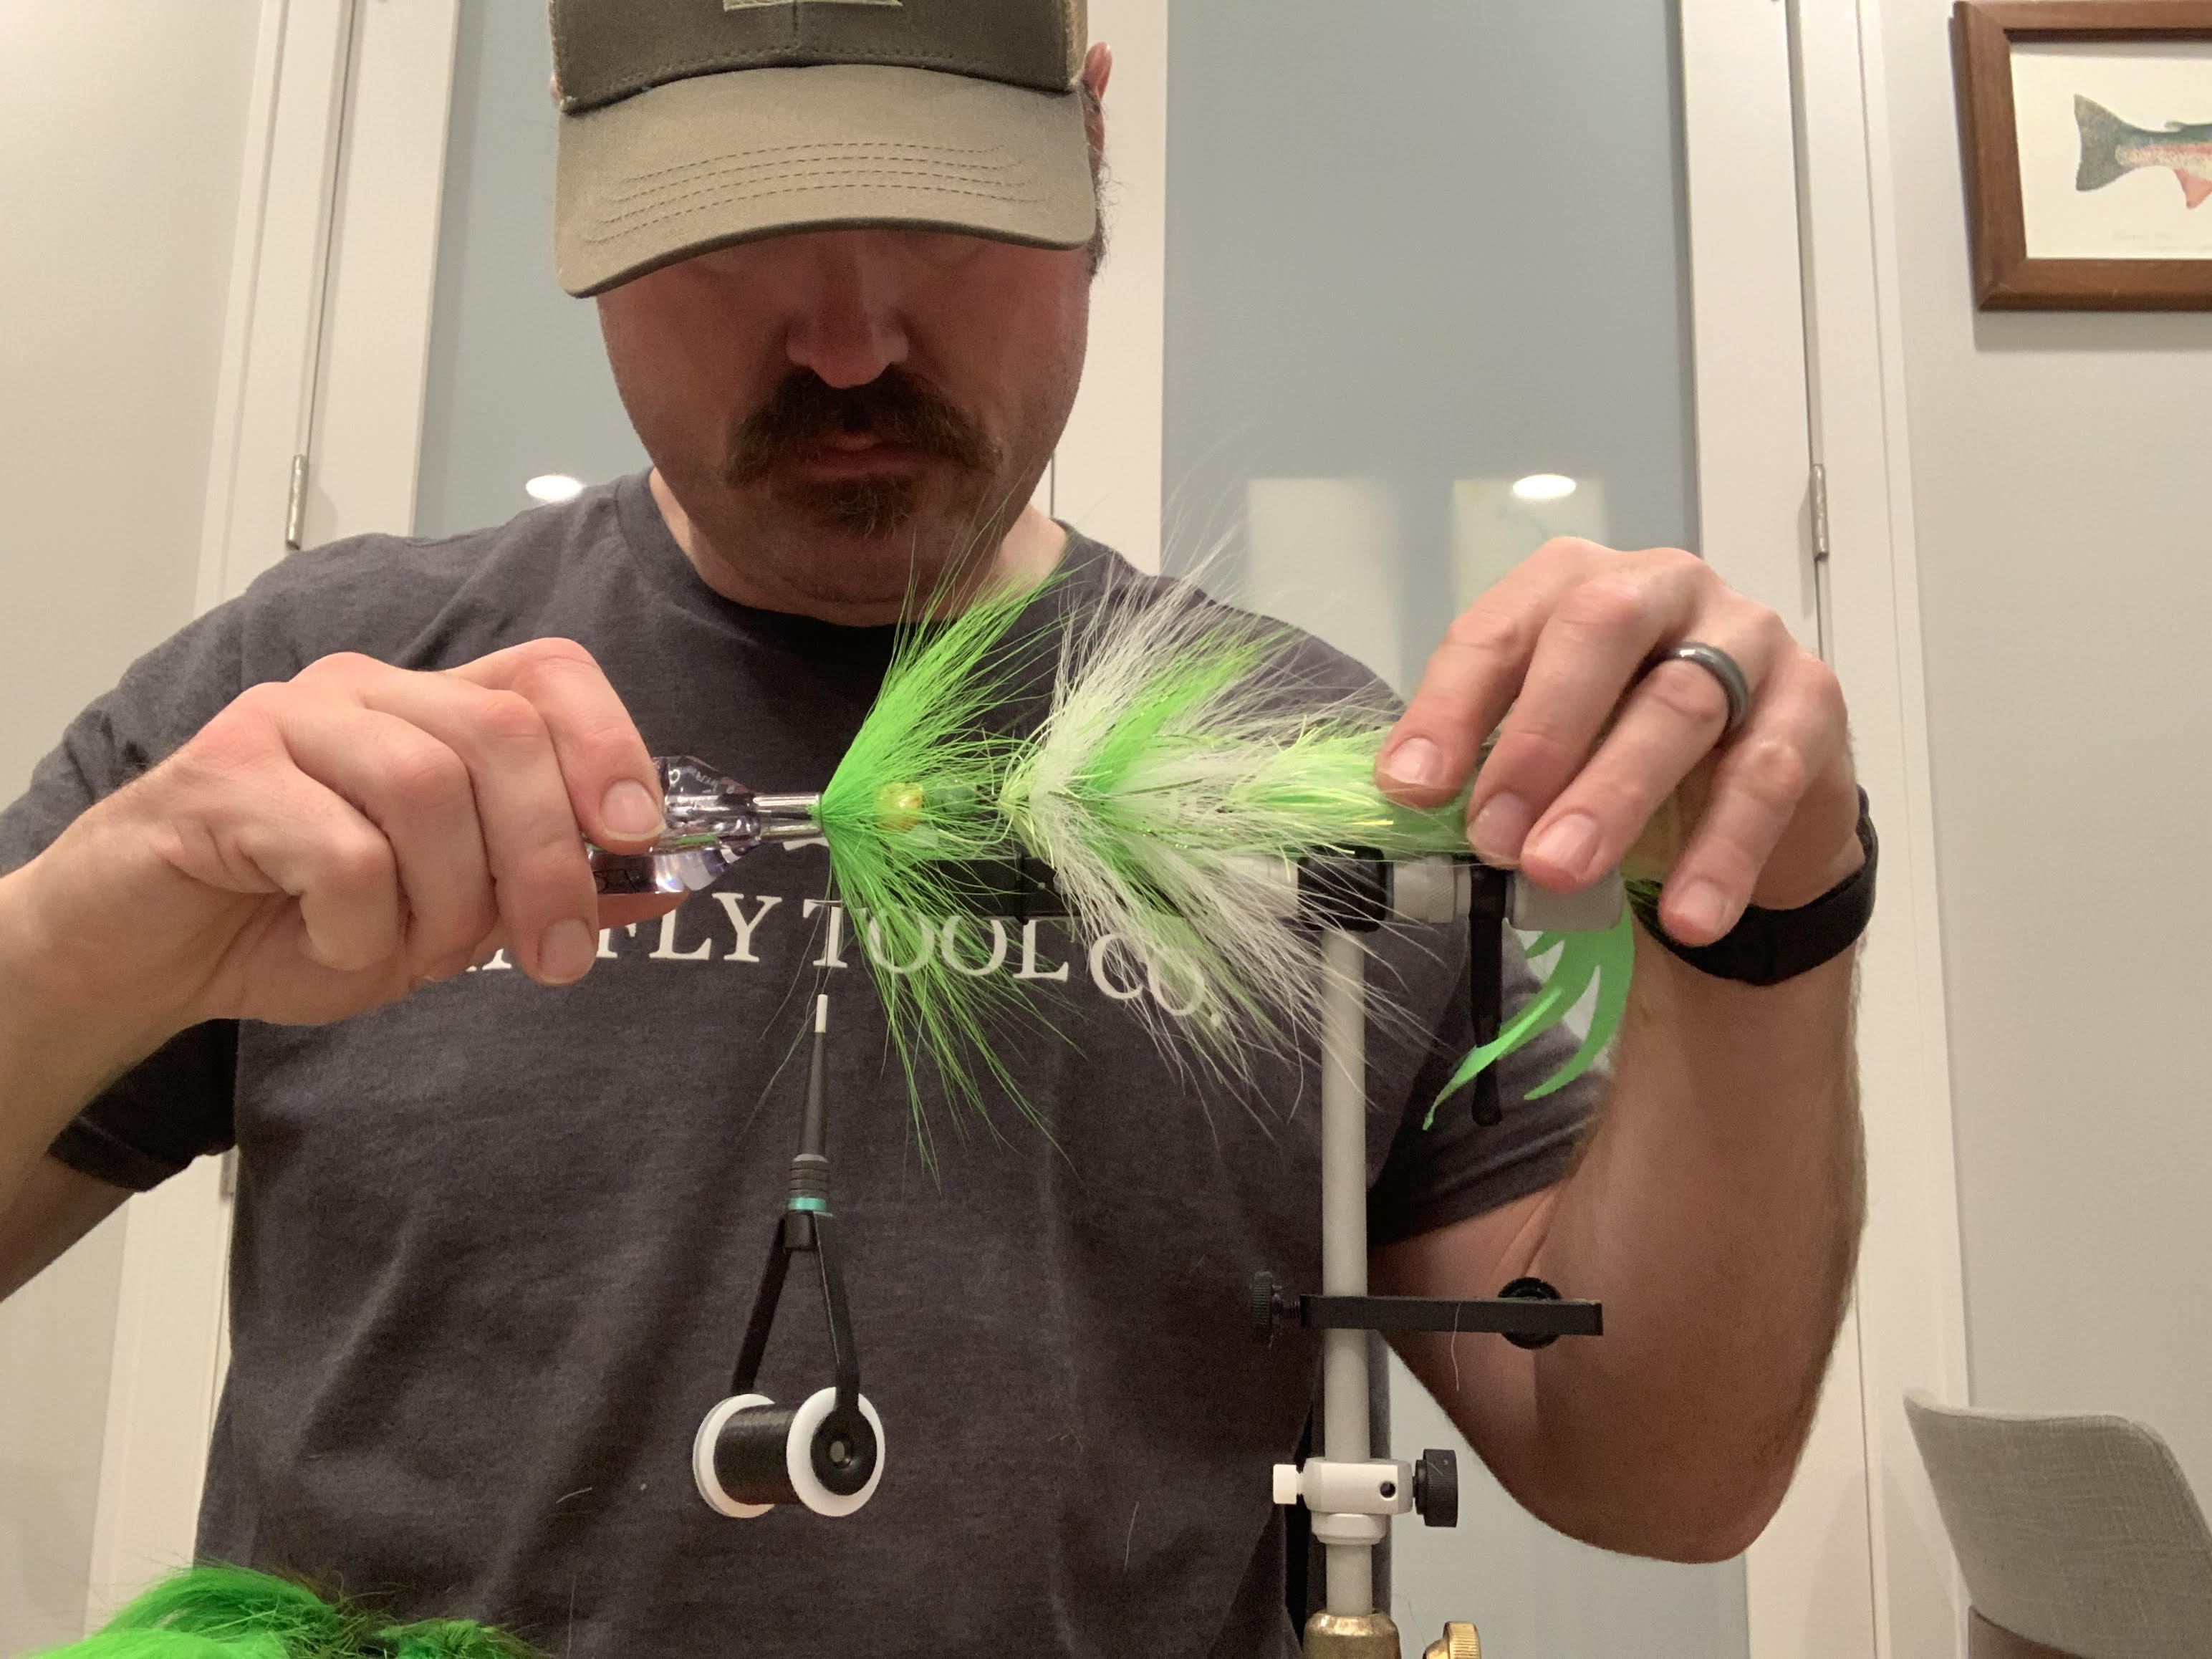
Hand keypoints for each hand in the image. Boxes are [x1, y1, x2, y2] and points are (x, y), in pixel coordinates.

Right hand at [13, 639, 680, 1038]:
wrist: (148, 952)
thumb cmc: (301, 917)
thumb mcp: (450, 915)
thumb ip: (548, 887)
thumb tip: (658, 884)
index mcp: (432, 706)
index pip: (549, 673)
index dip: (611, 745)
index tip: (635, 837)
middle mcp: (366, 691)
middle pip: (501, 734)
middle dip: (546, 860)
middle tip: (552, 958)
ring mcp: (289, 721)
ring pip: (424, 787)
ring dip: (447, 901)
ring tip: (415, 955)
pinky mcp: (221, 776)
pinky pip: (338, 849)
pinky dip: (360, 924)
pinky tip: (333, 943)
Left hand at [1375, 539, 1860, 946]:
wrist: (1750, 799)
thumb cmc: (1619, 752)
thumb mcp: (1543, 750)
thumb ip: (1483, 760)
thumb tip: (1408, 805)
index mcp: (1574, 582)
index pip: (1501, 627)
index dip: (1450, 707)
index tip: (1410, 790)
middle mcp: (1663, 585)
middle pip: (1600, 632)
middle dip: (1537, 738)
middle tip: (1493, 837)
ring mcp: (1748, 635)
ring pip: (1681, 703)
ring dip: (1613, 796)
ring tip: (1558, 874)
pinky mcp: (1813, 701)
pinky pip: (1765, 776)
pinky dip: (1722, 854)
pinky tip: (1688, 918)